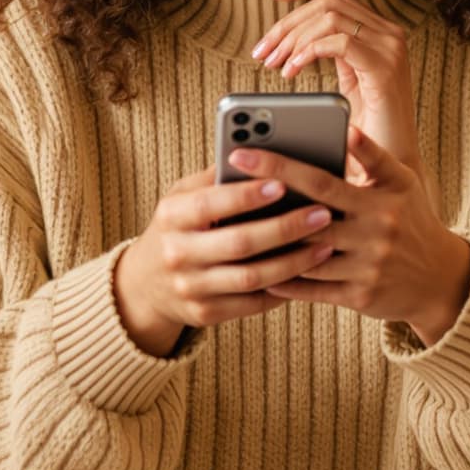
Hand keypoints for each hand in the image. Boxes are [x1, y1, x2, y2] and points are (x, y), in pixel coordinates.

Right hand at [112, 165, 336, 356]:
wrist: (145, 283)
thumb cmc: (178, 226)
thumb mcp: (182, 196)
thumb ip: (216, 177)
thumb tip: (263, 154)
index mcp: (171, 216)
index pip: (210, 204)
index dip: (246, 195)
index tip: (282, 182)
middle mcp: (177, 253)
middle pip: (238, 242)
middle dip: (284, 228)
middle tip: (321, 214)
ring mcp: (190, 288)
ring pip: (252, 277)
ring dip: (294, 262)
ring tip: (325, 245)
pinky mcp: (205, 314)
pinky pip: (252, 303)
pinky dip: (283, 289)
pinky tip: (307, 272)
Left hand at [233, 128, 469, 344]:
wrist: (440, 278)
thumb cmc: (412, 219)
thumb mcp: (402, 182)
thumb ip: (373, 156)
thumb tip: (344, 128)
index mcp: (381, 199)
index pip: (322, 179)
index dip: (281, 165)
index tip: (242, 151)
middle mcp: (375, 233)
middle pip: (308, 216)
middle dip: (264, 201)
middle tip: (224, 188)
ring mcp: (367, 268)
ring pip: (305, 256)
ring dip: (268, 244)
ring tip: (229, 228)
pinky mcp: (359, 297)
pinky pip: (311, 290)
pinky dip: (282, 280)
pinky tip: (256, 267)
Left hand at [254, 0, 418, 166]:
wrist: (393, 167)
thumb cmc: (367, 129)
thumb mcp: (347, 80)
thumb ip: (329, 51)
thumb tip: (288, 40)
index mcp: (379, 32)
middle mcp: (389, 33)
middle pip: (328, 1)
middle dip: (287, 22)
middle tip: (262, 51)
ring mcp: (390, 49)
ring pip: (330, 17)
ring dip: (294, 38)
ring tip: (275, 65)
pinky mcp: (385, 68)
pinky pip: (340, 42)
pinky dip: (310, 51)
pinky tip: (293, 70)